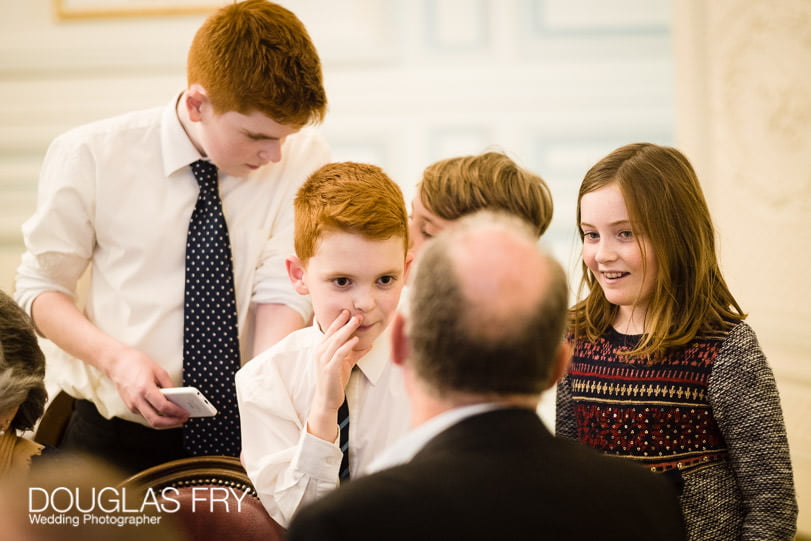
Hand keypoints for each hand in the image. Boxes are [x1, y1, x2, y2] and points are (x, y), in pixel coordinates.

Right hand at [105, 346, 189, 427]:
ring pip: (150, 420)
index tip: (185, 413)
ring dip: (165, 422)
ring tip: (178, 417)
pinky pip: (146, 415)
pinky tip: (166, 412)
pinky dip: (157, 416)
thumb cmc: (137, 363)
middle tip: (183, 419)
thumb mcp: (158, 370)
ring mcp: (132, 405)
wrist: (117, 363)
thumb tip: (178, 397)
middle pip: (156, 420)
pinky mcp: (130, 406)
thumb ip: (169, 385)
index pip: (163, 407)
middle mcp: (136, 400)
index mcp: (145, 388)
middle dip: (172, 423)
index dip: (176, 412)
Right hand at [307, 310, 365, 440]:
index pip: (330, 331)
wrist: (327, 399)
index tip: (347, 311)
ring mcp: (323, 361)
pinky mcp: (329, 369)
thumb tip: (368, 345)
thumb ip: (355, 353)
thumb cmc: (335, 380)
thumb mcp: (346, 364)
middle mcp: (320, 353)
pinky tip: (356, 340)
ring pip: (335, 341)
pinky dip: (347, 346)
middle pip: (333, 333)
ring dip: (347, 330)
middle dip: (344, 322)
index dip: (338, 320)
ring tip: (357, 322)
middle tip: (355, 313)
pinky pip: (339, 354)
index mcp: (322, 349)